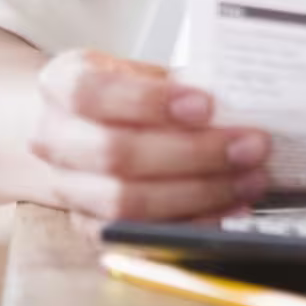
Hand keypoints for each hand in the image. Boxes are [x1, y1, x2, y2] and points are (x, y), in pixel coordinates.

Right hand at [27, 49, 269, 221]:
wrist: (80, 127)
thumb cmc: (126, 91)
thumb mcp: (145, 71)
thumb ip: (183, 82)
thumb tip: (243, 97)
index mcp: (62, 84)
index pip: (93, 94)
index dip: (148, 102)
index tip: (206, 104)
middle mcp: (53, 138)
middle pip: (116, 154)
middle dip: (194, 153)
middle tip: (251, 145)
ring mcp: (66, 188)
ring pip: (126, 202)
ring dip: (199, 192)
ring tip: (251, 178)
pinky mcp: (88, 225)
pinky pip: (138, 234)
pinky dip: (191, 222)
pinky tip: (231, 207)